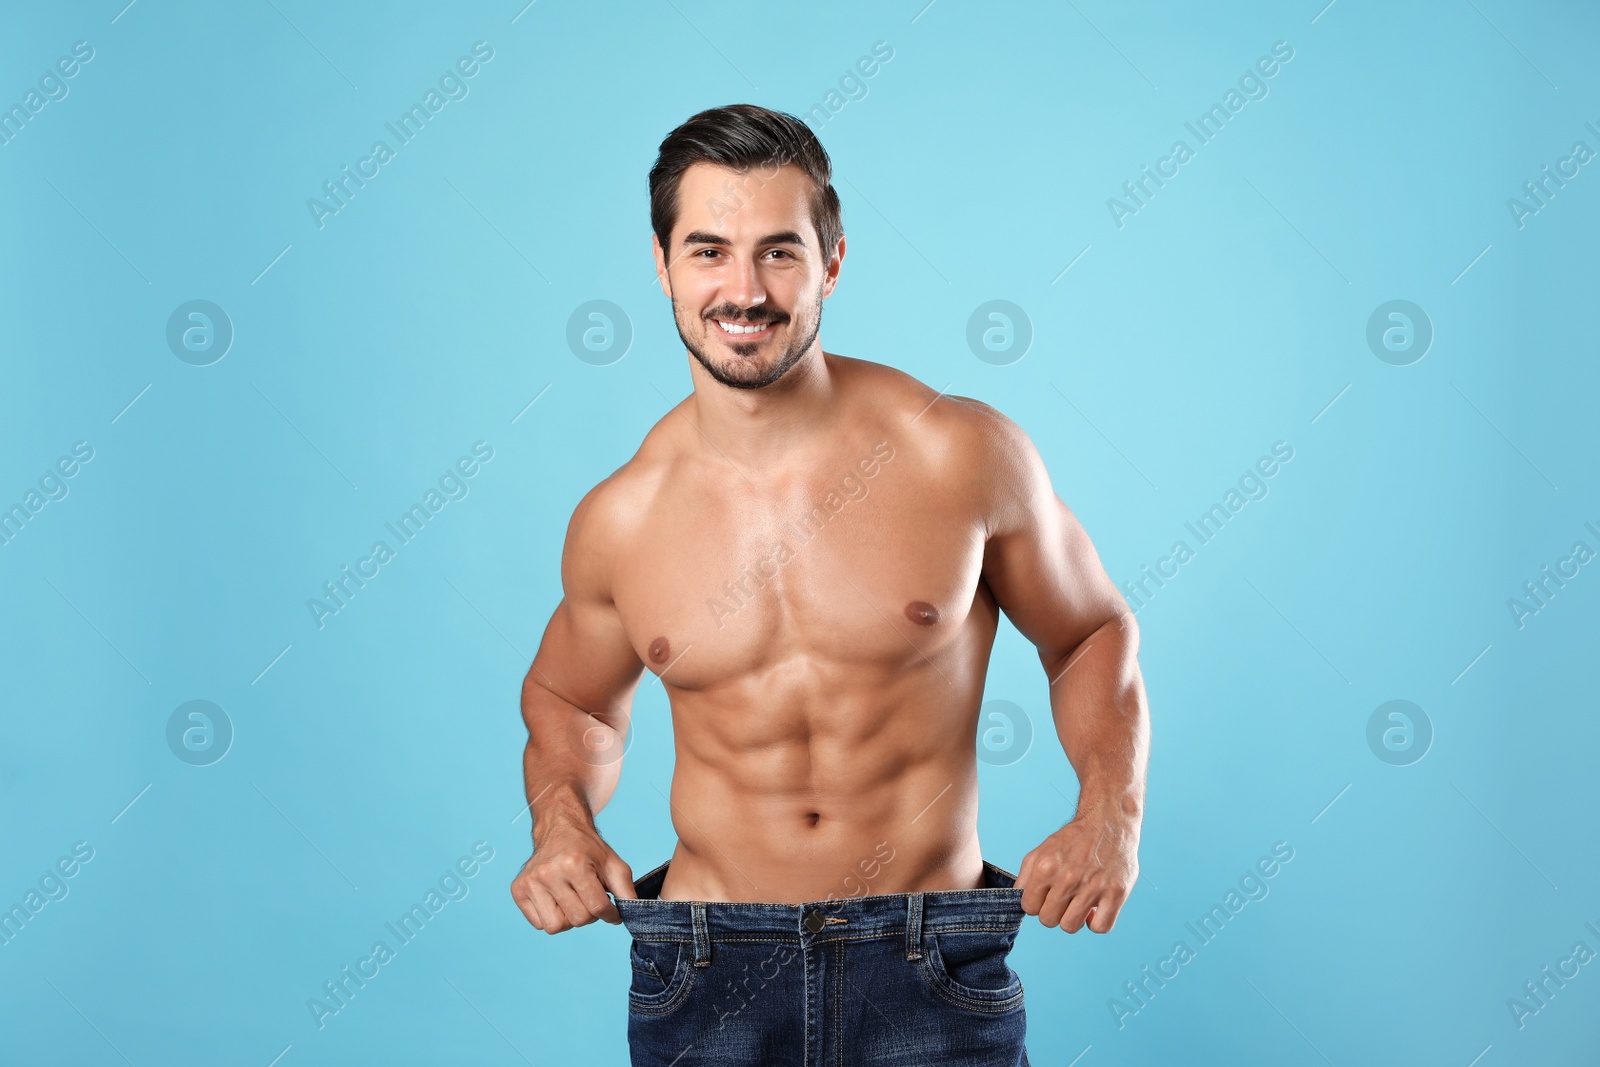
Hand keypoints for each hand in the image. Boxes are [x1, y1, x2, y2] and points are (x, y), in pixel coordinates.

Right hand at [510, 823, 635, 933]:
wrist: (560, 829)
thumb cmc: (588, 849)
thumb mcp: (614, 864)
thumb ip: (627, 891)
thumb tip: (633, 917)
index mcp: (573, 864)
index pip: (597, 908)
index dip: (610, 914)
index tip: (612, 910)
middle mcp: (548, 872)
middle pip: (577, 919)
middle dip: (590, 914)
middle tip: (589, 898)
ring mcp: (530, 882)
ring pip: (555, 927)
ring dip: (569, 919)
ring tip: (573, 899)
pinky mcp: (518, 890)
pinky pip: (539, 924)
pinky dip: (552, 917)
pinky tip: (557, 898)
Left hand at [1014, 812, 1138, 932]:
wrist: (1108, 822)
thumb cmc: (1074, 840)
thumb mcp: (1041, 851)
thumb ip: (1025, 877)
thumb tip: (1019, 901)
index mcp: (1045, 867)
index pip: (1029, 907)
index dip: (1037, 903)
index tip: (1047, 895)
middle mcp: (1067, 878)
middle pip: (1048, 920)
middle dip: (1053, 911)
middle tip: (1064, 898)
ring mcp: (1093, 887)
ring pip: (1070, 926)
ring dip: (1073, 918)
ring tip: (1079, 902)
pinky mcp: (1116, 893)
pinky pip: (1100, 927)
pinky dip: (1096, 923)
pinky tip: (1095, 909)